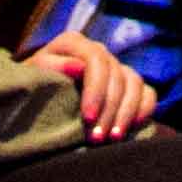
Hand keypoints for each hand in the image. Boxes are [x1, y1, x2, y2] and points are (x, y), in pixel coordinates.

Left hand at [35, 31, 158, 140]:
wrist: (36, 99)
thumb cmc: (33, 88)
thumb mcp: (34, 76)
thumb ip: (51, 67)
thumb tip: (78, 66)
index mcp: (75, 43)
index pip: (96, 60)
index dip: (96, 89)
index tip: (88, 117)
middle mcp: (99, 51)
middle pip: (116, 76)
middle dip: (109, 109)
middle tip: (97, 138)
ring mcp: (116, 67)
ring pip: (134, 83)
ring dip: (126, 113)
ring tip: (113, 138)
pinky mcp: (129, 85)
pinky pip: (148, 93)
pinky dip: (144, 108)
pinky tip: (132, 127)